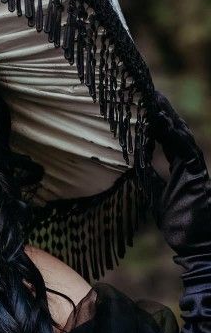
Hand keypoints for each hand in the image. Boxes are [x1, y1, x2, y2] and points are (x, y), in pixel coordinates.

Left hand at [147, 90, 210, 269]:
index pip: (165, 136)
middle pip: (173, 129)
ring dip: (165, 115)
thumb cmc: (179, 223)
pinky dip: (171, 133)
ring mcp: (193, 166)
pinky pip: (182, 148)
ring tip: (152, 97)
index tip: (141, 104)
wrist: (197, 242)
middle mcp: (188, 162)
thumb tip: (136, 166)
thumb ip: (150, 178)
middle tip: (145, 91)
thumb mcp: (157, 195)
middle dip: (160, 110)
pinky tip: (160, 120)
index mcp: (179, 165)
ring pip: (179, 133)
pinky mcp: (195, 173)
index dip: (154, 120)